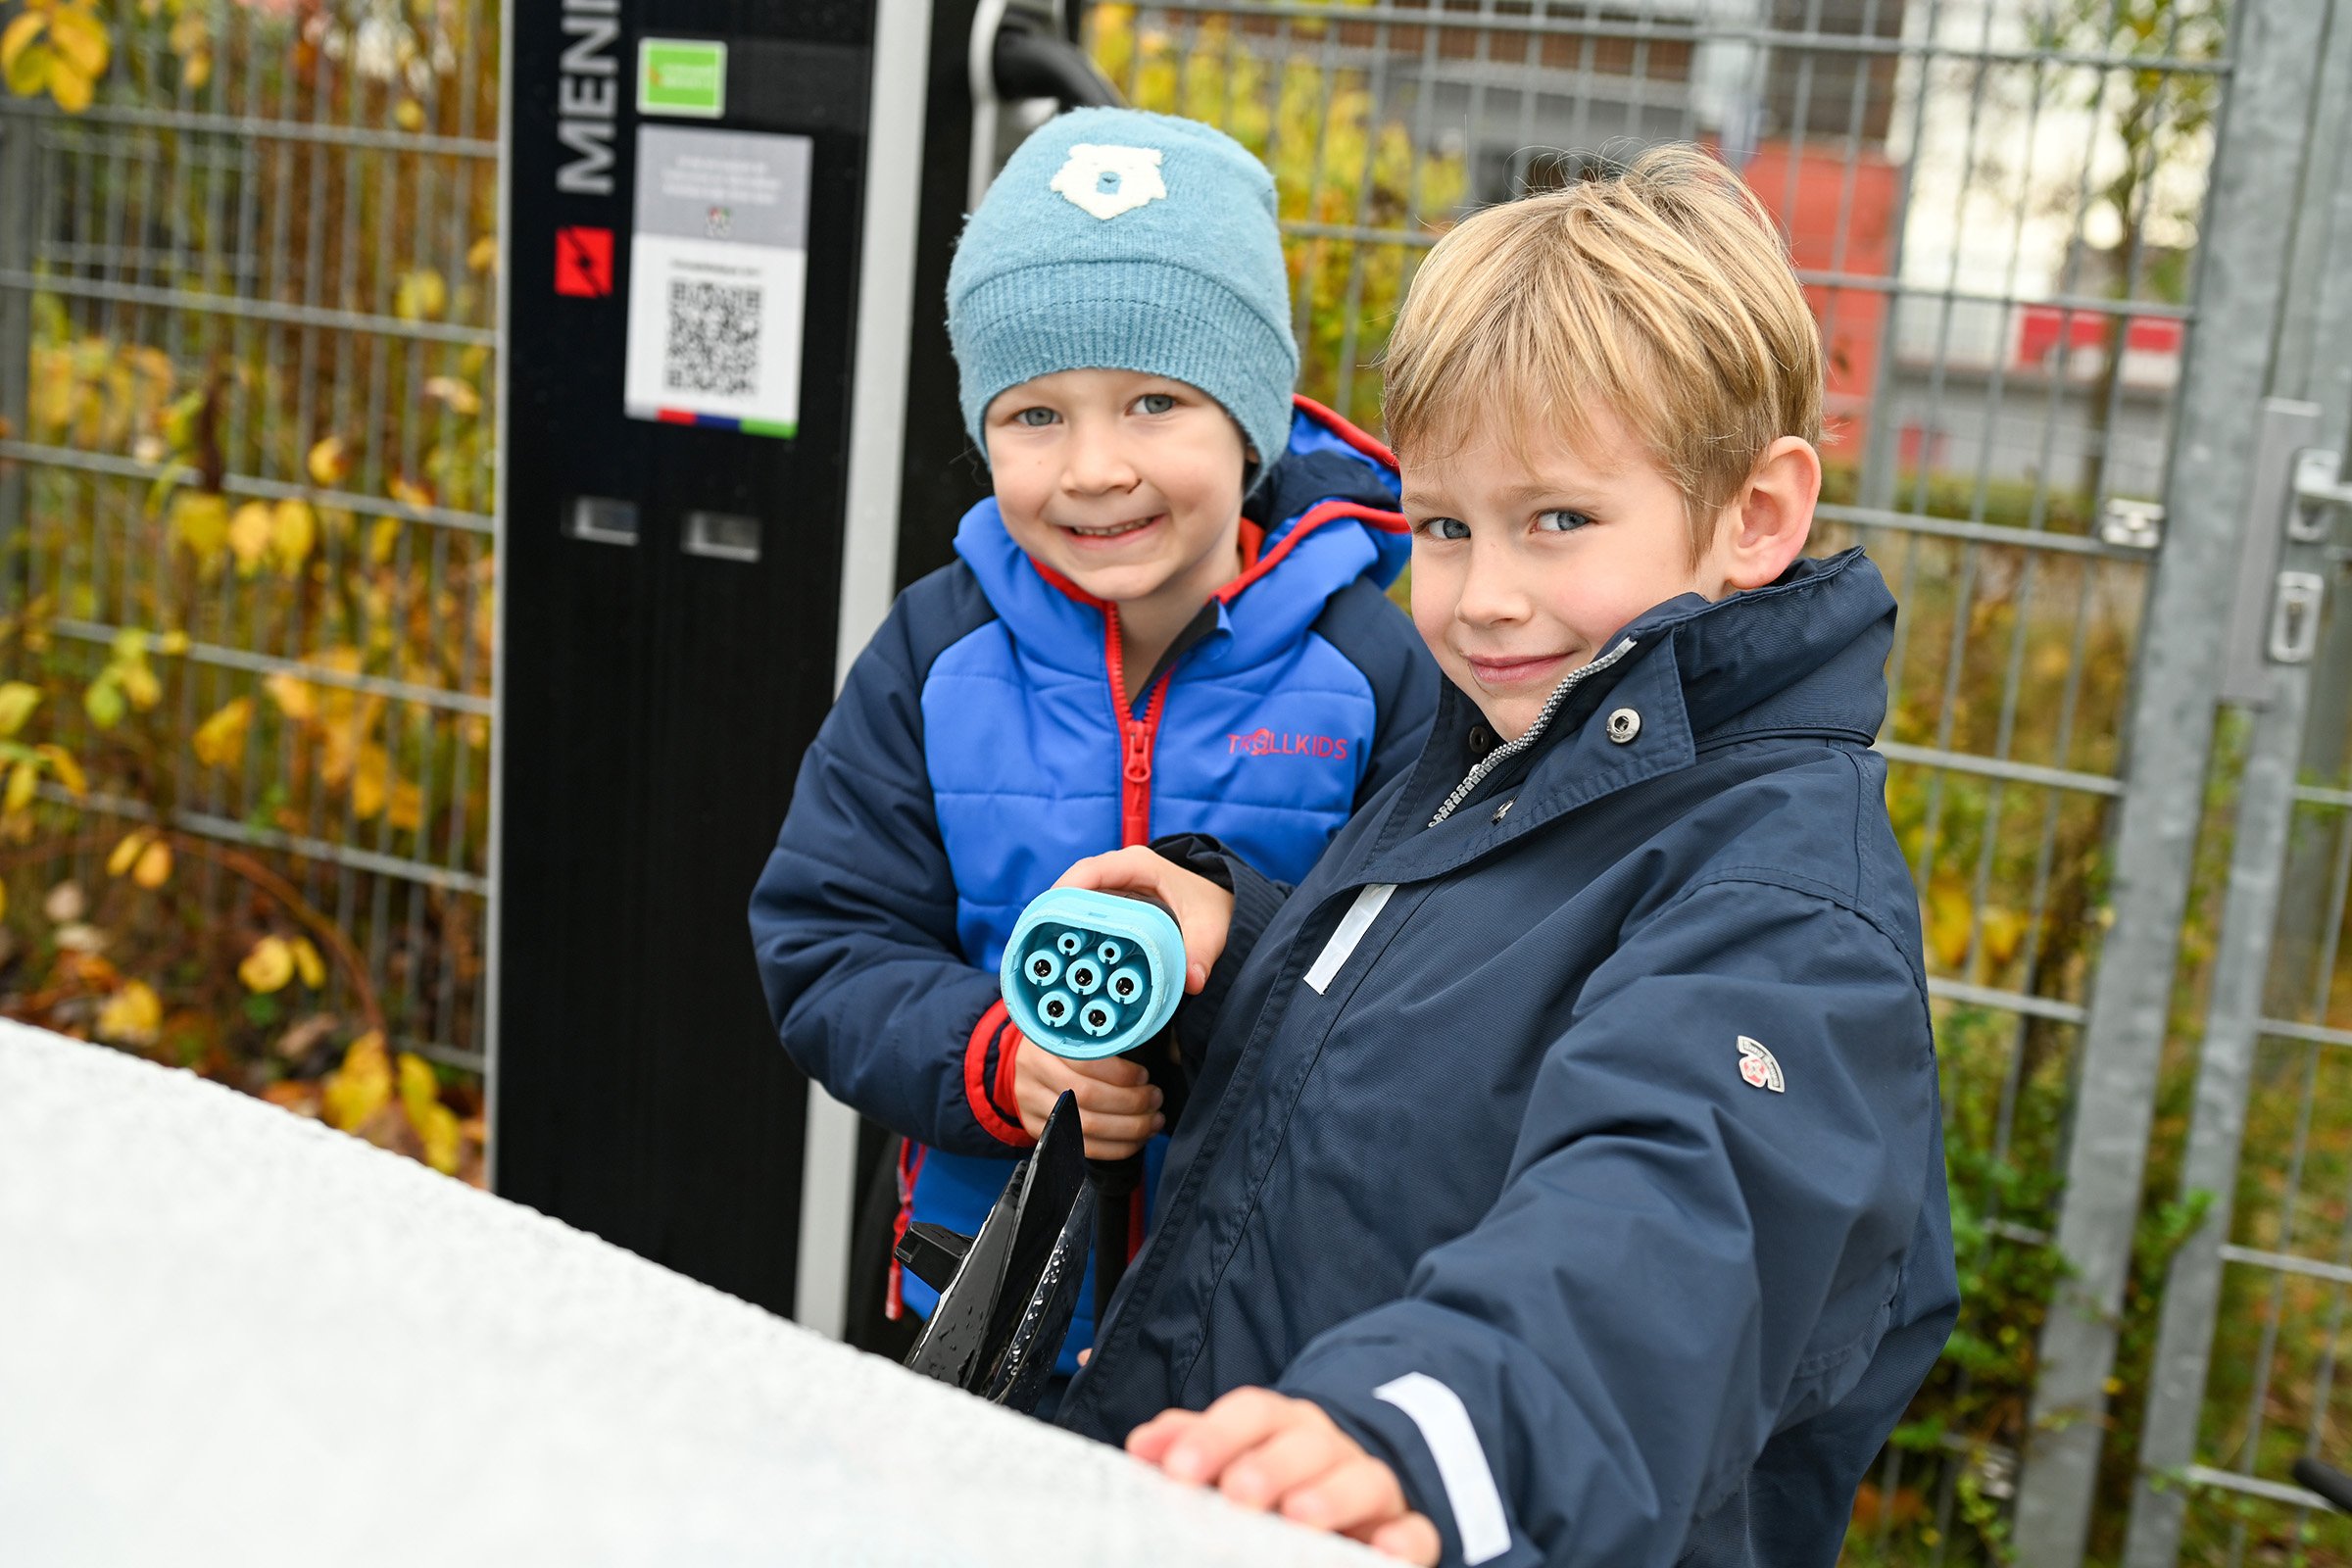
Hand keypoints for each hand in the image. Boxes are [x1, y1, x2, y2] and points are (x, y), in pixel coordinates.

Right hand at [1012, 1037, 1162, 1158]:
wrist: (1023, 1064)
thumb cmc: (1062, 1044)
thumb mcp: (1077, 1031)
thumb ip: (1106, 1043)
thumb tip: (1155, 1059)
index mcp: (1045, 1044)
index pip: (1087, 1063)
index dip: (1121, 1074)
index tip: (1144, 1076)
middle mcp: (1033, 1075)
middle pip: (1087, 1097)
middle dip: (1132, 1102)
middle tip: (1155, 1098)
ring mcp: (1032, 1106)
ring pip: (1085, 1126)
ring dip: (1129, 1128)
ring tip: (1153, 1120)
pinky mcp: (1038, 1130)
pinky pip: (1081, 1148)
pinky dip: (1115, 1148)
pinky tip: (1136, 1139)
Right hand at [1055, 847, 1234, 994]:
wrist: (1219, 906)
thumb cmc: (1212, 909)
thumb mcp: (1210, 929)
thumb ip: (1201, 952)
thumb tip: (1192, 981)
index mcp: (1140, 865)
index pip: (1095, 869)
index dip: (1068, 888)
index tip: (1050, 912)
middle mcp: (1120, 870)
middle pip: (1075, 884)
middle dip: (1053, 909)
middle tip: (1036, 939)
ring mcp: (1112, 886)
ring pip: (1074, 898)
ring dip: (1057, 920)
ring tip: (1038, 948)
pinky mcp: (1109, 903)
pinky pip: (1082, 910)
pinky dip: (1068, 928)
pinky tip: (1056, 953)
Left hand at [1126, 1388, 1439, 1564]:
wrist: (1357, 1481)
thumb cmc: (1278, 1474)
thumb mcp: (1232, 1453)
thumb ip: (1189, 1444)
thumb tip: (1141, 1445)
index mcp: (1282, 1425)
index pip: (1251, 1413)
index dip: (1213, 1435)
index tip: (1176, 1470)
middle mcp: (1329, 1447)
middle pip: (1304, 1443)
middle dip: (1270, 1465)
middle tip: (1237, 1493)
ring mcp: (1373, 1484)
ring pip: (1362, 1479)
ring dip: (1331, 1496)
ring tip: (1299, 1517)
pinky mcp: (1406, 1527)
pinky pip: (1415, 1531)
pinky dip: (1402, 1541)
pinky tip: (1381, 1551)